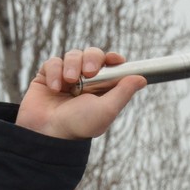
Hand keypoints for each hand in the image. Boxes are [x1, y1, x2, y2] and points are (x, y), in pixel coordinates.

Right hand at [17, 47, 146, 139]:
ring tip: (69, 81)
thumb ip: (123, 92)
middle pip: (92, 54)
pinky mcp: (47, 77)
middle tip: (88, 72)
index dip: (113, 58)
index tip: (115, 59)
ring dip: (72, 64)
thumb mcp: (106, 110)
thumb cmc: (79, 125)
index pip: (109, 64)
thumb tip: (142, 78)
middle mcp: (84, 81)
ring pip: (72, 55)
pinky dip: (54, 72)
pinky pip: (53, 63)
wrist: (49, 135)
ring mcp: (65, 78)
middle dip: (92, 58)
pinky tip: (54, 87)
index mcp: (101, 88)